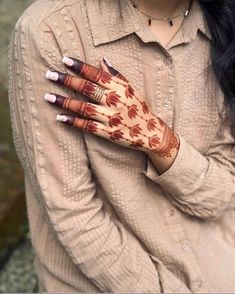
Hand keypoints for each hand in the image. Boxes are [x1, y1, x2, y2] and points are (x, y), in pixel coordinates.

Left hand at [45, 56, 178, 156]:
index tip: (65, 60)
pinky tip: (60, 117)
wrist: (150, 132)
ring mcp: (110, 117)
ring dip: (65, 102)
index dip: (80, 67)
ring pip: (84, 107)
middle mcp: (114, 101)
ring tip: (48, 96)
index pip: (97, 74)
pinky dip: (73, 122)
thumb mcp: (130, 88)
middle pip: (87, 89)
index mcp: (120, 88)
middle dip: (67, 81)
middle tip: (50, 75)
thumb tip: (101, 59)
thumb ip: (115, 75)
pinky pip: (87, 126)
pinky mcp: (107, 132)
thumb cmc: (138, 108)